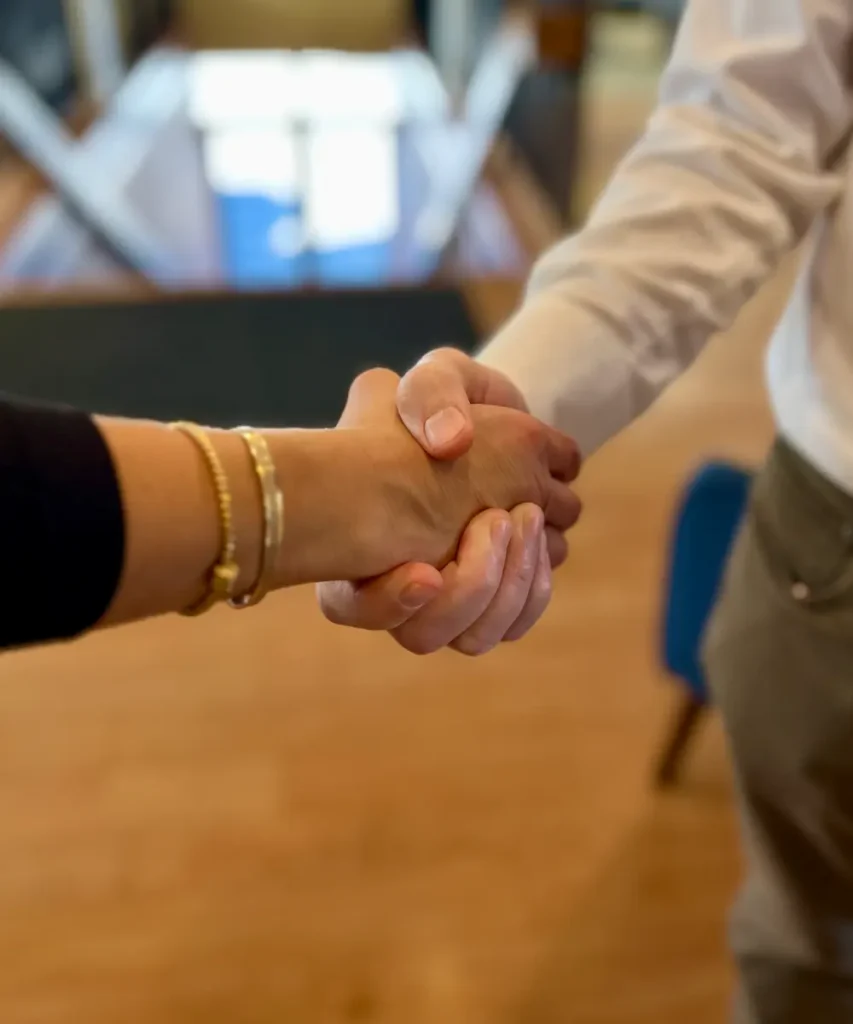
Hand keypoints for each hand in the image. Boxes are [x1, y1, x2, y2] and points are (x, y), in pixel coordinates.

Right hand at [317, 352, 580, 653]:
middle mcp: (390, 589)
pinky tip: (539, 538)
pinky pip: (512, 625)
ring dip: (508, 583)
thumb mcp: (433, 381)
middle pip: (422, 635)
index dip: (385, 602)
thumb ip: (431, 395)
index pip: (349, 604)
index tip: (424, 572)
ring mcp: (442, 605)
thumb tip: (450, 441)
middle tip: (493, 518)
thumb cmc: (448, 407)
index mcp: (351, 543)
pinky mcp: (489, 605)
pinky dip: (532, 587)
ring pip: (473, 638)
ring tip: (523, 516)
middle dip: (469, 585)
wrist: (489, 431)